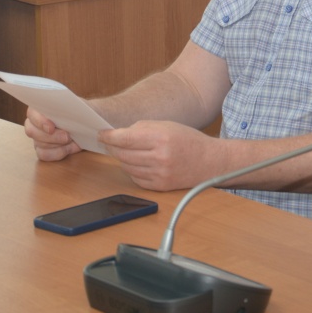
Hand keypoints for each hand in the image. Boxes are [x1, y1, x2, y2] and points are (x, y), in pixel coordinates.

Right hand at [24, 107, 81, 160]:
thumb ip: (68, 107)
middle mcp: (34, 122)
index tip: (52, 128)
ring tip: (73, 142)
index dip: (40, 121)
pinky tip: (69, 149)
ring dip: (57, 145)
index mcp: (40, 107)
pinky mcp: (42, 149)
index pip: (32, 113)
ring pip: (38, 144)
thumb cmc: (80, 112)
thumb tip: (66, 112)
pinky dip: (58, 153)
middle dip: (51, 137)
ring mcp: (37, 137)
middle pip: (31, 131)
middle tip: (67, 137)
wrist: (87, 123)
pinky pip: (44, 155)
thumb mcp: (77, 107)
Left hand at [99, 120, 220, 190]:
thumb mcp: (167, 125)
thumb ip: (143, 128)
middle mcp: (160, 157)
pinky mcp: (160, 187)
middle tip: (109, 142)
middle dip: (113, 147)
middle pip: (123, 154)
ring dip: (122, 159)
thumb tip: (119, 134)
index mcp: (161, 138)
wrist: (210, 162)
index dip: (109, 137)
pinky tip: (139, 163)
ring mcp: (160, 174)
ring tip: (127, 151)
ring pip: (127, 167)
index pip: (125, 138)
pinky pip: (135, 179)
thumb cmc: (189, 140)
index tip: (101, 134)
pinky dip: (133, 171)